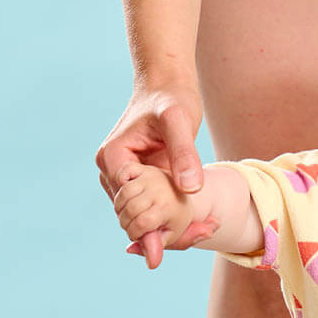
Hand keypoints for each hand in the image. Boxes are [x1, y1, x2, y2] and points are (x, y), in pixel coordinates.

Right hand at [96, 83, 206, 266]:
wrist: (167, 85)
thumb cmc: (171, 97)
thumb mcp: (180, 121)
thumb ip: (184, 154)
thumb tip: (191, 188)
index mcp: (112, 159)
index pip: (130, 205)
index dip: (159, 220)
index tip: (193, 227)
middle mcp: (110, 171)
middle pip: (134, 216)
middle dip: (166, 228)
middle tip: (206, 232)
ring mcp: (123, 178)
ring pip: (142, 216)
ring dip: (170, 226)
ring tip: (206, 228)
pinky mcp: (138, 181)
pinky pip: (151, 207)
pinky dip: (172, 216)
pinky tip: (200, 221)